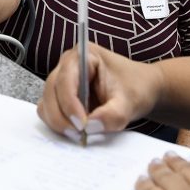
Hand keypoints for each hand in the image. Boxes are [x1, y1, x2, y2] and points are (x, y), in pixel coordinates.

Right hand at [36, 43, 162, 139]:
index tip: (83, 125)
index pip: (66, 79)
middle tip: (80, 135)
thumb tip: (90, 126)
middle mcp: (68, 64)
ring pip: (47, 102)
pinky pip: (50, 110)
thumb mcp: (131, 102)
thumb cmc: (137, 87)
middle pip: (52, 91)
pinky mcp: (61, 95)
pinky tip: (77, 130)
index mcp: (84, 55)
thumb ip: (113, 114)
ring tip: (80, 134)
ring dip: (58, 121)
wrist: (142, 90)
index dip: (70, 104)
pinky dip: (58, 123)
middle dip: (62, 116)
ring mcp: (62, 80)